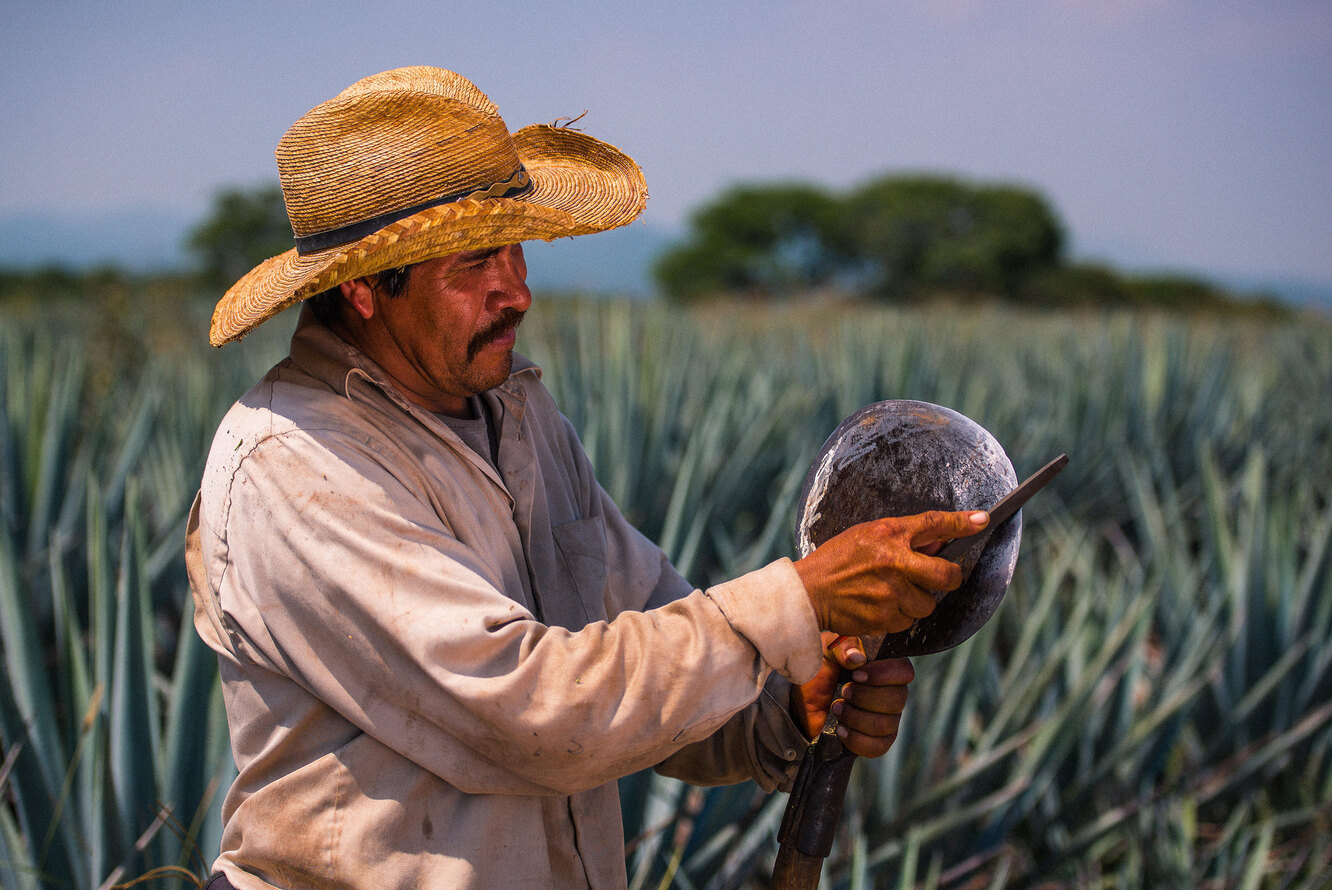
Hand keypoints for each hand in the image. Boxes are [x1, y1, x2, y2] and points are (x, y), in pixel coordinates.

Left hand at [790, 633, 915, 757]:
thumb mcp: (826, 652)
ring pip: (885, 724)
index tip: (856, 675)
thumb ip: (842, 647)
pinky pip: (878, 746)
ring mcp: (888, 719)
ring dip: (855, 717)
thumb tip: (858, 657)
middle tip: (843, 692)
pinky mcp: (878, 741)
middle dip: (864, 697)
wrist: (803, 704)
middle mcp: (893, 693)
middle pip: (897, 700)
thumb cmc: (819, 672)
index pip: (904, 671)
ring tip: (836, 709)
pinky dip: (856, 739)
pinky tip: (841, 730)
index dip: (883, 675)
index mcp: (885, 667)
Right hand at [793, 510, 988, 637]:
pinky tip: (879, 606)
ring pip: (927, 604)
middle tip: (942, 577)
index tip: (983, 519)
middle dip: (949, 578)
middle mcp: (894, 562)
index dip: (962, 522)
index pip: (934, 524)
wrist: (808, 592)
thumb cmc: (836, 560)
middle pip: (946, 575)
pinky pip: (908, 621)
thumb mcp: (866, 535)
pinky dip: (899, 617)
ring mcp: (891, 592)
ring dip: (916, 601)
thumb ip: (901, 538)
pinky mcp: (885, 618)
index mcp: (888, 534)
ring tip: (892, 593)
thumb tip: (938, 544)